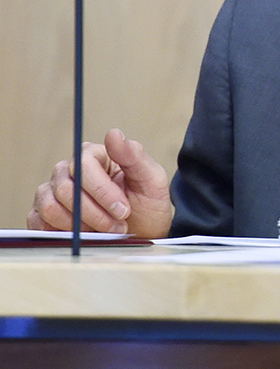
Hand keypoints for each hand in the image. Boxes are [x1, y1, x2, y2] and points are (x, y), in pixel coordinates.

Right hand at [27, 128, 173, 237]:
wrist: (142, 231)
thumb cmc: (146, 203)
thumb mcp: (151, 179)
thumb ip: (134, 156)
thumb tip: (114, 134)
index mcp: (94, 155)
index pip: (84, 165)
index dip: (102, 191)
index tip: (122, 210)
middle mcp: (68, 170)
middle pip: (66, 190)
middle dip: (95, 214)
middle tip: (117, 225)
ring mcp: (52, 191)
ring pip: (51, 208)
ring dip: (81, 226)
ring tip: (106, 230)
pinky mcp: (42, 214)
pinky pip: (39, 222)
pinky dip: (64, 233)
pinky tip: (85, 234)